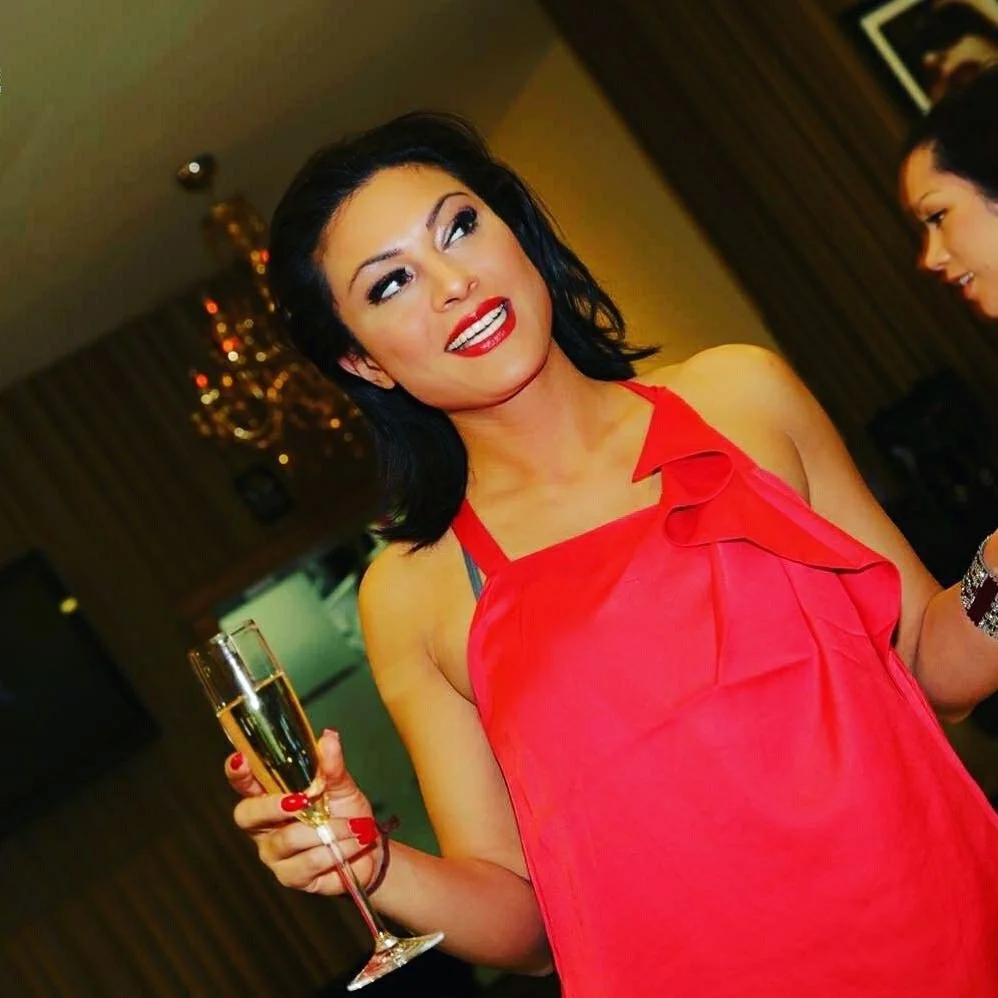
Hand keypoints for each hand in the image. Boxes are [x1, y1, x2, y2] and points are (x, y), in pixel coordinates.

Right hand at [227, 729, 384, 895]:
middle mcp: (265, 826)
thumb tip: (328, 737)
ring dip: (328, 830)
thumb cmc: (347, 811)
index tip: (240, 760)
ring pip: (287, 839)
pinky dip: (336, 850)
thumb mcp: (342, 785)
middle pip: (248, 815)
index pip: (244, 782)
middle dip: (275, 806)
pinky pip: (309, 863)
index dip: (237, 772)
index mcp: (271, 796)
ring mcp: (275, 854)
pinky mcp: (291, 877)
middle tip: (304, 800)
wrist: (368, 848)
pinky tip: (353, 843)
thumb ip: (331, 765)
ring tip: (354, 826)